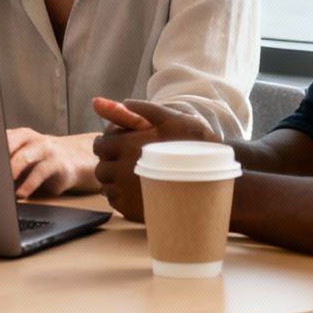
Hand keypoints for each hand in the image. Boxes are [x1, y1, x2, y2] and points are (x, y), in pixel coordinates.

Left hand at [6, 128, 94, 198]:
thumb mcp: (21, 155)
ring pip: (24, 156)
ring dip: (11, 171)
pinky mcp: (57, 163)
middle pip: (8, 144)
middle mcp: (30, 139)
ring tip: (1, 185)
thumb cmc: (39, 160)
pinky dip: (28, 184)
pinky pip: (40, 173)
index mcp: (17, 135)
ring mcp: (45, 149)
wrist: (73, 160)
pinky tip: (21, 194)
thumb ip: (3, 160)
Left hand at [90, 97, 217, 221]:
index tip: (118, 143)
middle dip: (109, 162)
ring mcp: (126, 194)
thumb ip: (144, 109)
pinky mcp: (132, 211)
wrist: (212, 183)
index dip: (108, 142)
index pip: (100, 145)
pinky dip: (121, 195)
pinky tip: (138, 188)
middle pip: (100, 167)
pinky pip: (115, 202)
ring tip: (133, 174)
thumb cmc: (195, 147)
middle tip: (126, 159)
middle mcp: (121, 171)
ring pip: (106, 186)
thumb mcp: (173, 120)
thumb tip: (123, 101)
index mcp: (127, 147)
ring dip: (114, 180)